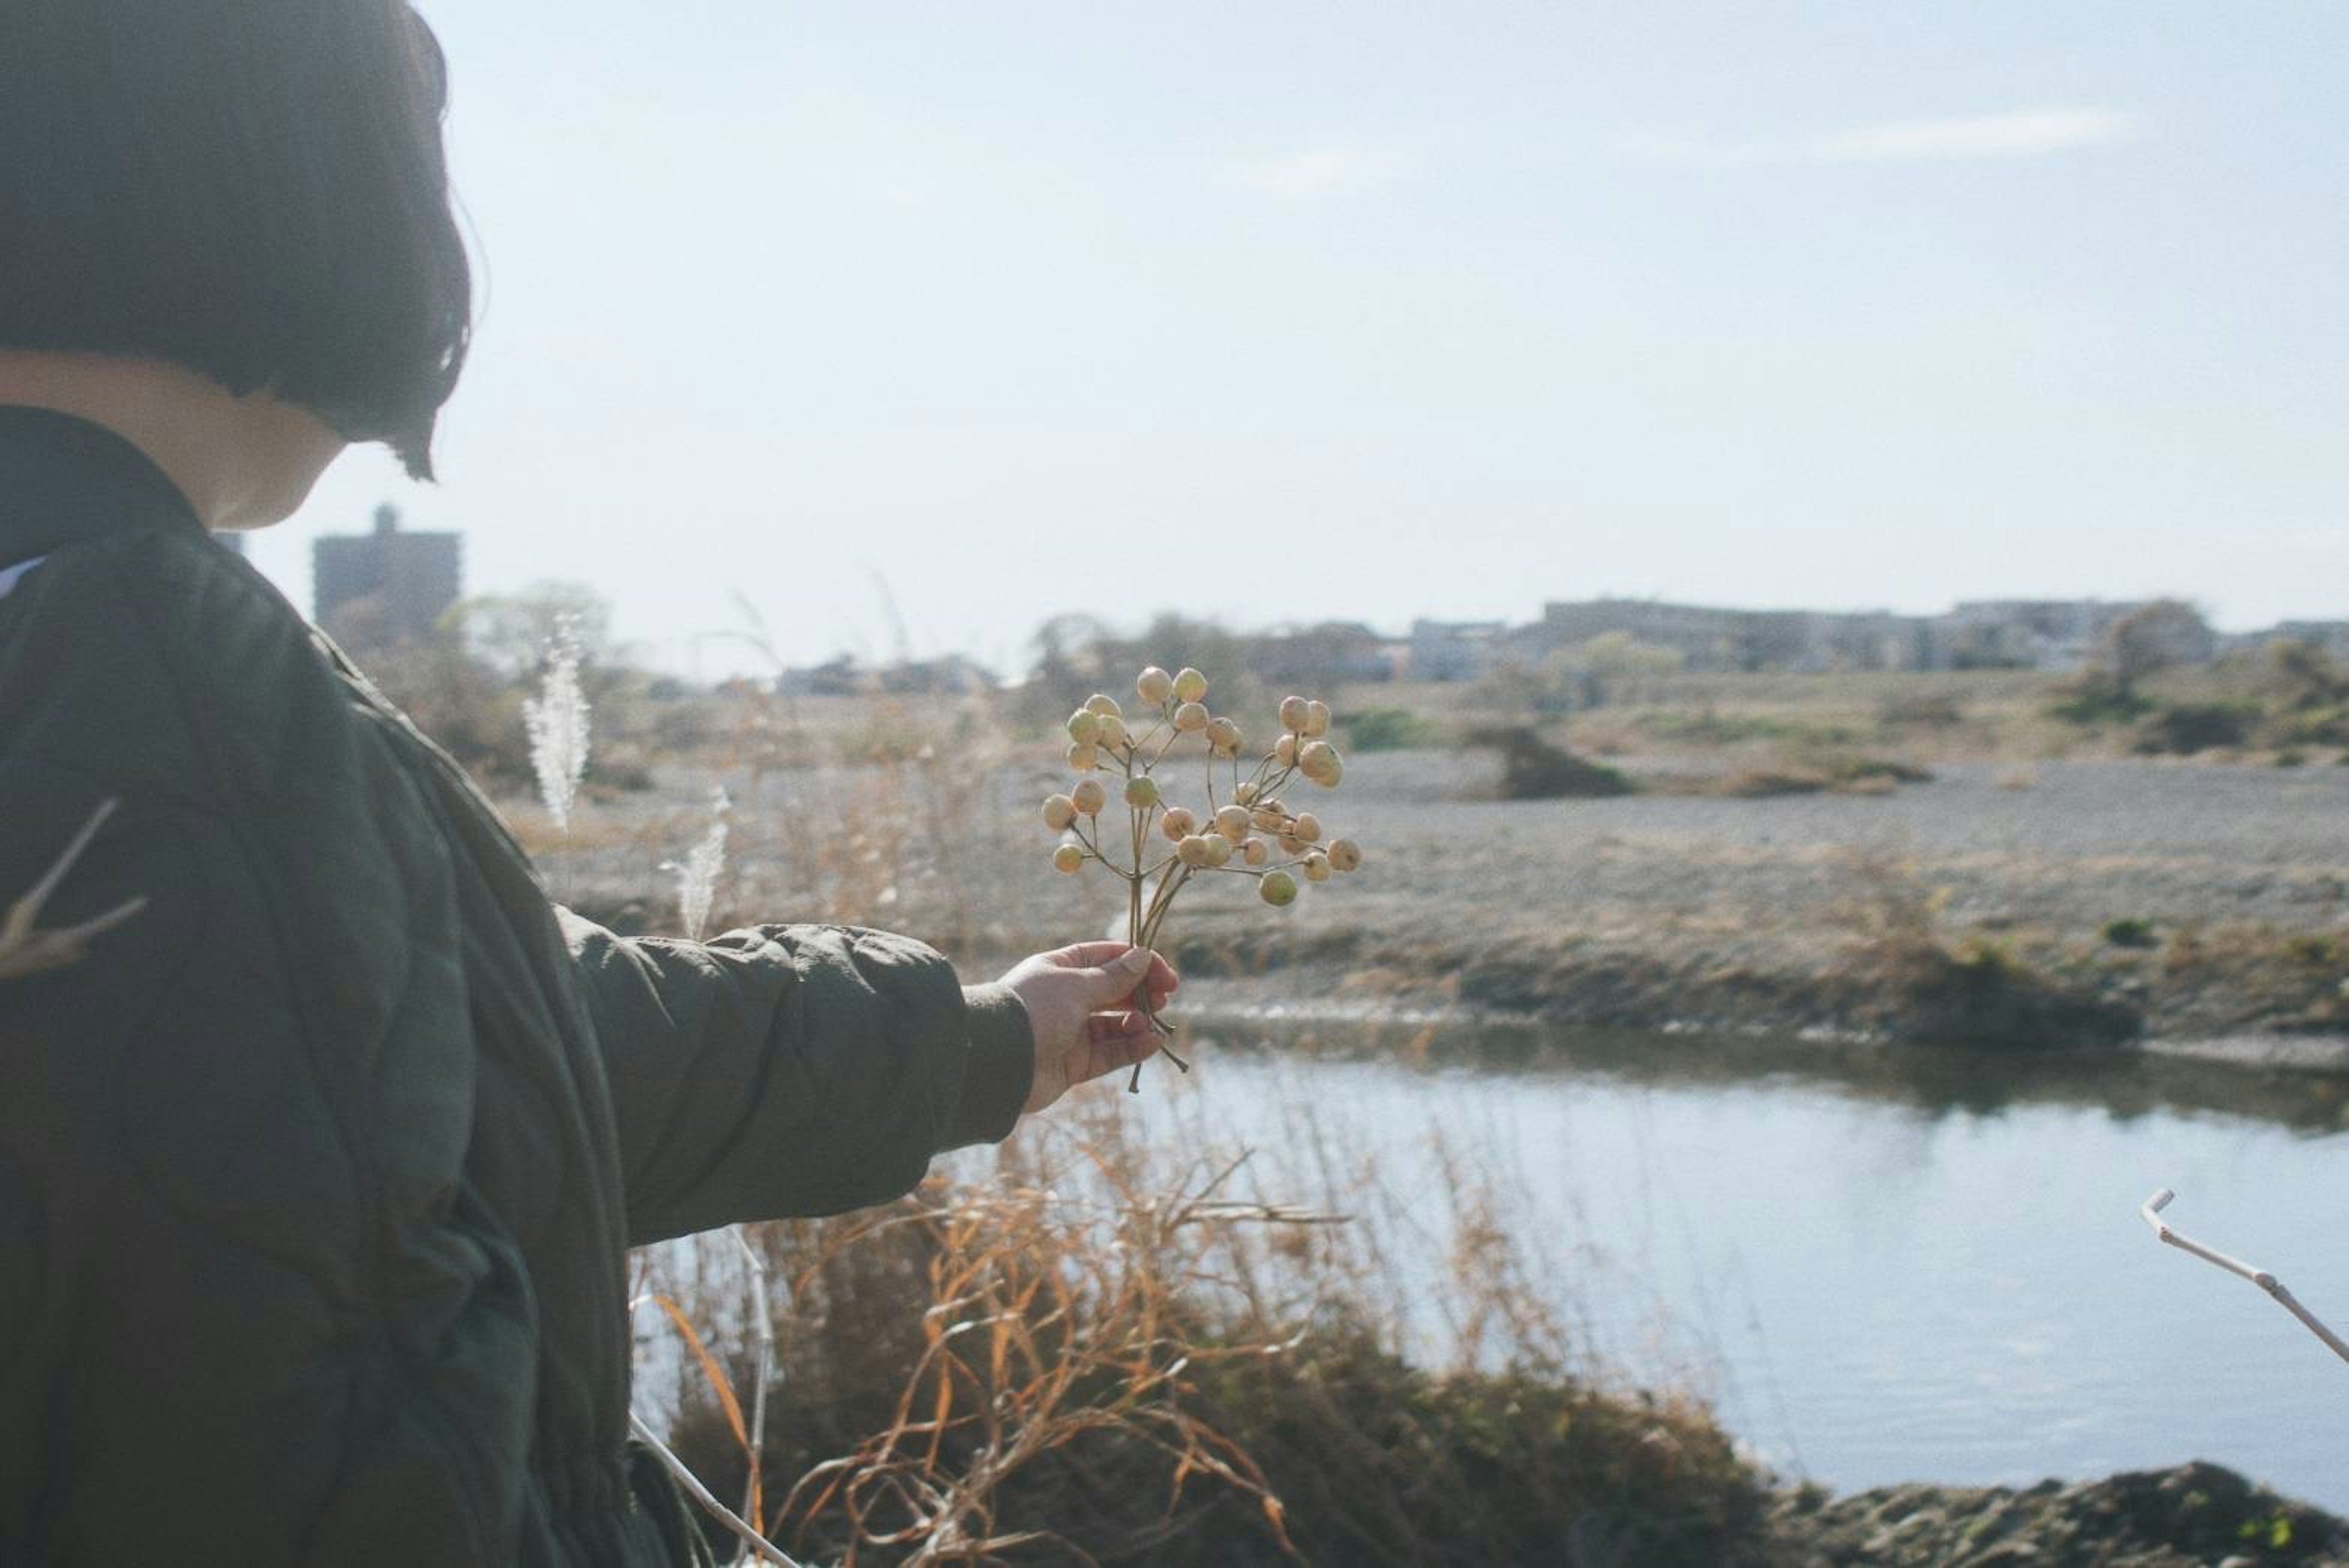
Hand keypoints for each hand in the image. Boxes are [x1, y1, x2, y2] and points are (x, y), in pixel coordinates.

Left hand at [999, 942, 1180, 1113]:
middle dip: (1141, 994)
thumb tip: (1143, 956)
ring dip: (1137, 1022)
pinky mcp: (1075, 1063)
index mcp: (1061, 969)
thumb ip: (1114, 976)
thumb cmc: (1035, 1009)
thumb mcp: (1077, 984)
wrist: (999, 1060)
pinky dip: (1132, 1047)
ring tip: (1151, 1023)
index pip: (1106, 958)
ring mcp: (1071, 1032)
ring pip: (1115, 1024)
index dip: (1138, 963)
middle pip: (1114, 992)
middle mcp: (1066, 999)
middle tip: (1164, 998)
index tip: (1165, 973)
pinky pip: (1111, 1052)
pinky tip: (1151, 1041)